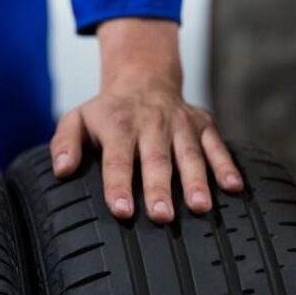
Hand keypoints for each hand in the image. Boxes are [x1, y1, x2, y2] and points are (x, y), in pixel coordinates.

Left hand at [49, 18, 242, 223]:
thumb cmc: (107, 110)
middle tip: (162, 216)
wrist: (143, 77)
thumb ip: (65, 144)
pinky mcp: (203, 124)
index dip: (118, 185)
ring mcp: (180, 124)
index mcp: (118, 125)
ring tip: (200, 207)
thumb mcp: (77, 119)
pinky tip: (233, 187)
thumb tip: (61, 171)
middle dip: (159, 188)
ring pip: (189, 154)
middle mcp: (151, 124)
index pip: (117, 159)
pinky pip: (217, 145)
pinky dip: (226, 165)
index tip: (122, 210)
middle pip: (155, 160)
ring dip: (196, 181)